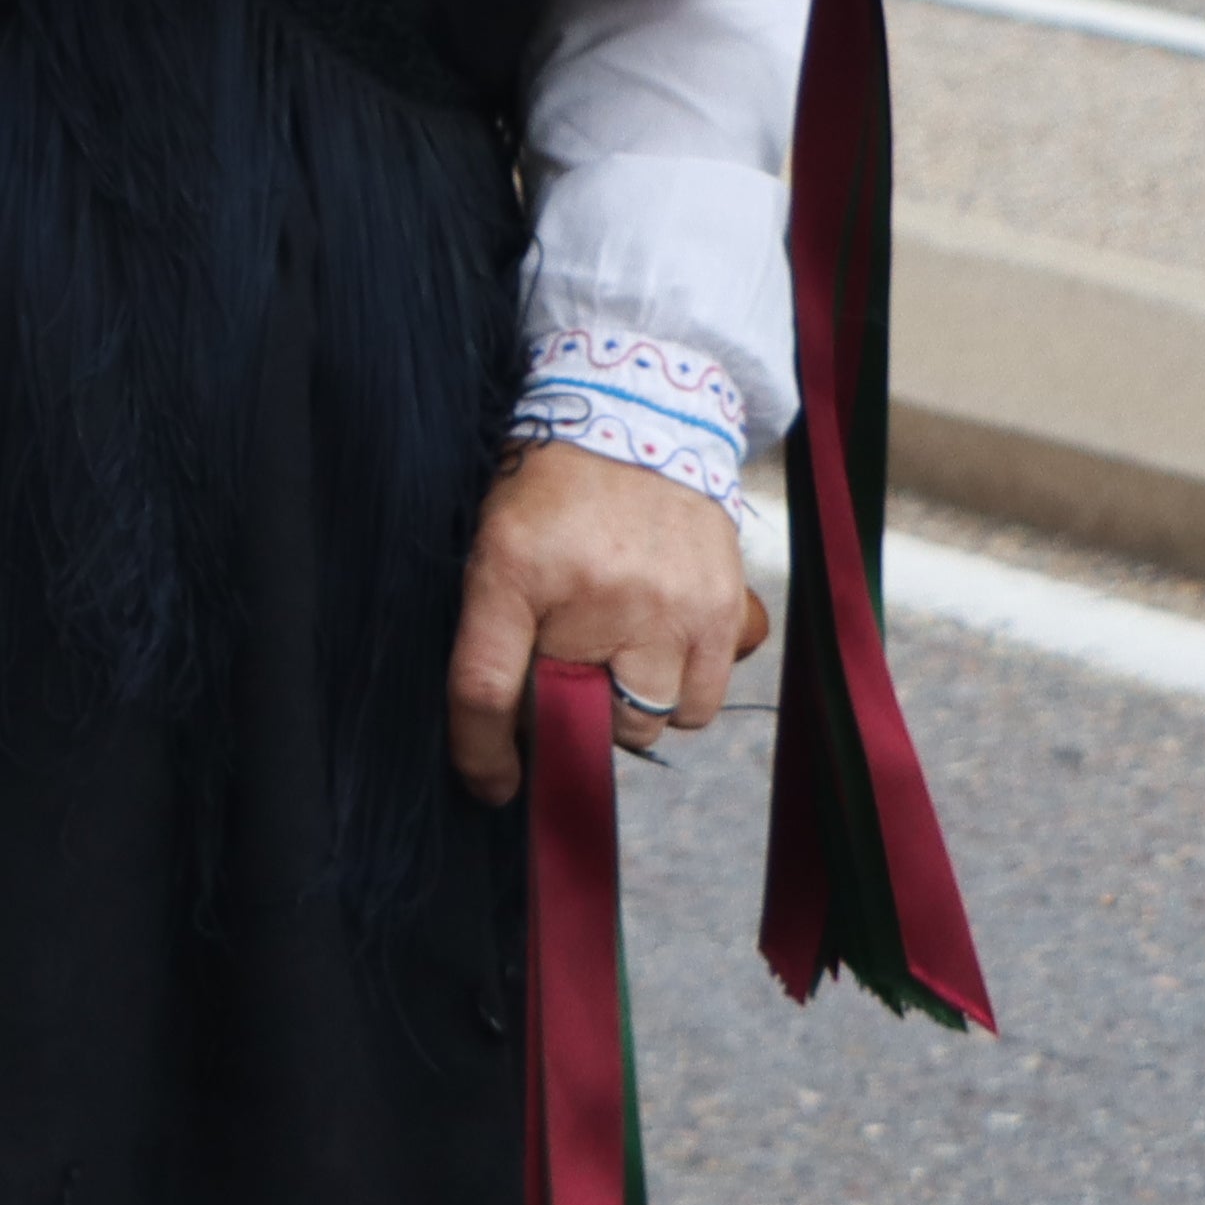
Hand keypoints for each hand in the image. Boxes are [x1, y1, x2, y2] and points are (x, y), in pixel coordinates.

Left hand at [445, 440, 774, 800]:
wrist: (639, 418)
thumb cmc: (551, 492)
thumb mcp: (496, 545)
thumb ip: (495, 631)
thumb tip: (506, 735)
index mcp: (512, 567)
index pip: (485, 685)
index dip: (480, 751)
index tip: (490, 786)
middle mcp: (597, 591)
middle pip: (582, 719)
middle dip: (569, 712)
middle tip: (568, 670)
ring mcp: (669, 605)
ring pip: (647, 722)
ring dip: (626, 705)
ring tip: (616, 652)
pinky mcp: (724, 612)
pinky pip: (699, 702)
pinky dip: (678, 691)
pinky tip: (660, 645)